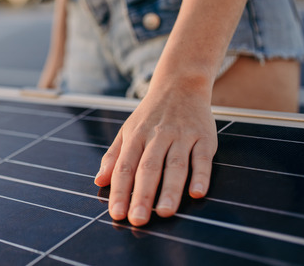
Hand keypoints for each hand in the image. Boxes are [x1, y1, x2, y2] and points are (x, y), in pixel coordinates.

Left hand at [93, 82, 216, 225]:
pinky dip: (201, 175)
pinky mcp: (204, 137)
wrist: (180, 84)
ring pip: (175, 165)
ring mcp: (182, 136)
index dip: (120, 191)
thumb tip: (98, 181)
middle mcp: (157, 136)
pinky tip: (197, 193)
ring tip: (165, 213)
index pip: (125, 167)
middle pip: (148, 168)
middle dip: (142, 195)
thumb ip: (113, 156)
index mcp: (136, 136)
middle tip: (138, 220)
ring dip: (170, 190)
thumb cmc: (150, 114)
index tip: (117, 214)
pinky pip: (202, 158)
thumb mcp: (127, 130)